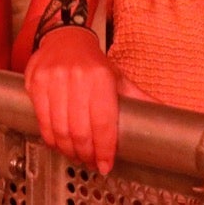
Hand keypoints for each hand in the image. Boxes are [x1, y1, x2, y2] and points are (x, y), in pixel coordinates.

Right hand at [24, 27, 149, 174]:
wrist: (64, 39)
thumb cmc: (93, 64)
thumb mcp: (119, 78)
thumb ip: (141, 99)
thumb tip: (168, 115)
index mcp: (101, 76)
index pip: (103, 123)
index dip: (104, 149)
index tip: (106, 165)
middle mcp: (76, 76)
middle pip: (80, 130)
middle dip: (86, 154)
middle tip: (90, 162)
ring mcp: (53, 79)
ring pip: (60, 128)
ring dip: (68, 150)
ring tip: (76, 155)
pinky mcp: (35, 82)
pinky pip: (42, 120)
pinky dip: (51, 138)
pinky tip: (59, 143)